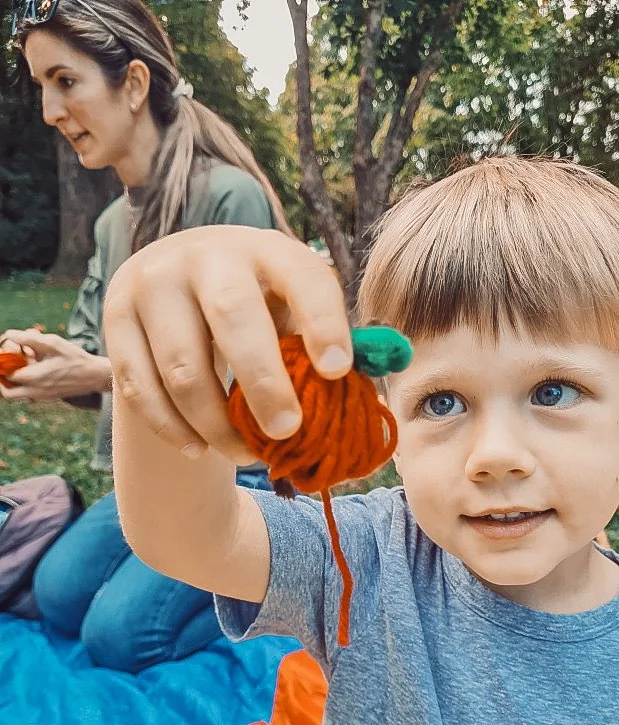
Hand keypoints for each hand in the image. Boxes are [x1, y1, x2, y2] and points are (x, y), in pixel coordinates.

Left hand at [0, 331, 111, 402]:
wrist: (95, 376)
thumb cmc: (75, 358)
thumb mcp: (53, 343)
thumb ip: (29, 339)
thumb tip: (9, 335)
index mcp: (34, 378)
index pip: (6, 374)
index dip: (3, 362)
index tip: (9, 351)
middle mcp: (36, 391)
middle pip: (6, 393)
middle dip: (1, 381)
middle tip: (5, 367)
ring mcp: (42, 397)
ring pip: (17, 396)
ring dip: (13, 384)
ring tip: (22, 367)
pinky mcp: (49, 398)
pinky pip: (29, 396)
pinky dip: (26, 386)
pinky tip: (35, 371)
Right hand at [103, 225, 352, 462]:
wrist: (179, 282)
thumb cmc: (258, 304)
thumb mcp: (292, 308)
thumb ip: (327, 342)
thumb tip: (377, 379)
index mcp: (266, 250)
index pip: (301, 279)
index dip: (322, 323)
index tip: (337, 371)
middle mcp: (205, 256)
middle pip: (234, 318)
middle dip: (263, 383)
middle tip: (288, 432)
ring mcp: (153, 284)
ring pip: (183, 368)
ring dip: (218, 423)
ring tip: (248, 455)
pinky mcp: (115, 319)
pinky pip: (141, 388)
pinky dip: (174, 428)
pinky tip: (200, 449)